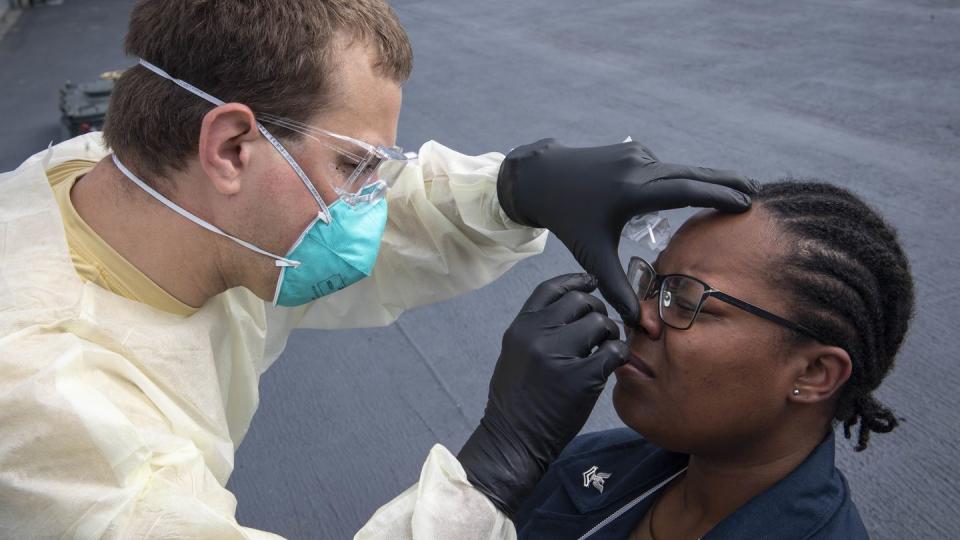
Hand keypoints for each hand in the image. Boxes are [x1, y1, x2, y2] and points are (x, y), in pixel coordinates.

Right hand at [457, 273, 627, 515]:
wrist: (512, 440)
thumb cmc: (515, 400)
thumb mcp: (515, 354)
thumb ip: (536, 330)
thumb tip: (568, 308)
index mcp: (521, 327)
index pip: (552, 288)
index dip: (575, 282)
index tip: (591, 283)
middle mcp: (537, 335)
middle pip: (581, 301)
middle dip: (597, 310)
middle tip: (601, 328)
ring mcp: (559, 355)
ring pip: (600, 322)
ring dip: (609, 333)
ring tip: (604, 349)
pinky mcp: (582, 378)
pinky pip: (614, 350)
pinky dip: (618, 354)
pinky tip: (612, 364)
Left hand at [497, 139, 758, 323]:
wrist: (541, 178)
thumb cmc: (568, 220)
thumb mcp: (592, 257)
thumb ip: (617, 289)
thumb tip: (640, 326)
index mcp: (632, 191)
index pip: (685, 191)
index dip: (718, 195)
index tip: (745, 202)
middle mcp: (639, 166)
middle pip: (691, 175)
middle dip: (725, 183)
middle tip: (756, 193)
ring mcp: (636, 155)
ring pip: (678, 172)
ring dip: (704, 181)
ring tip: (734, 192)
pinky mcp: (633, 152)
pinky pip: (663, 169)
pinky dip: (681, 180)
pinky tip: (695, 188)